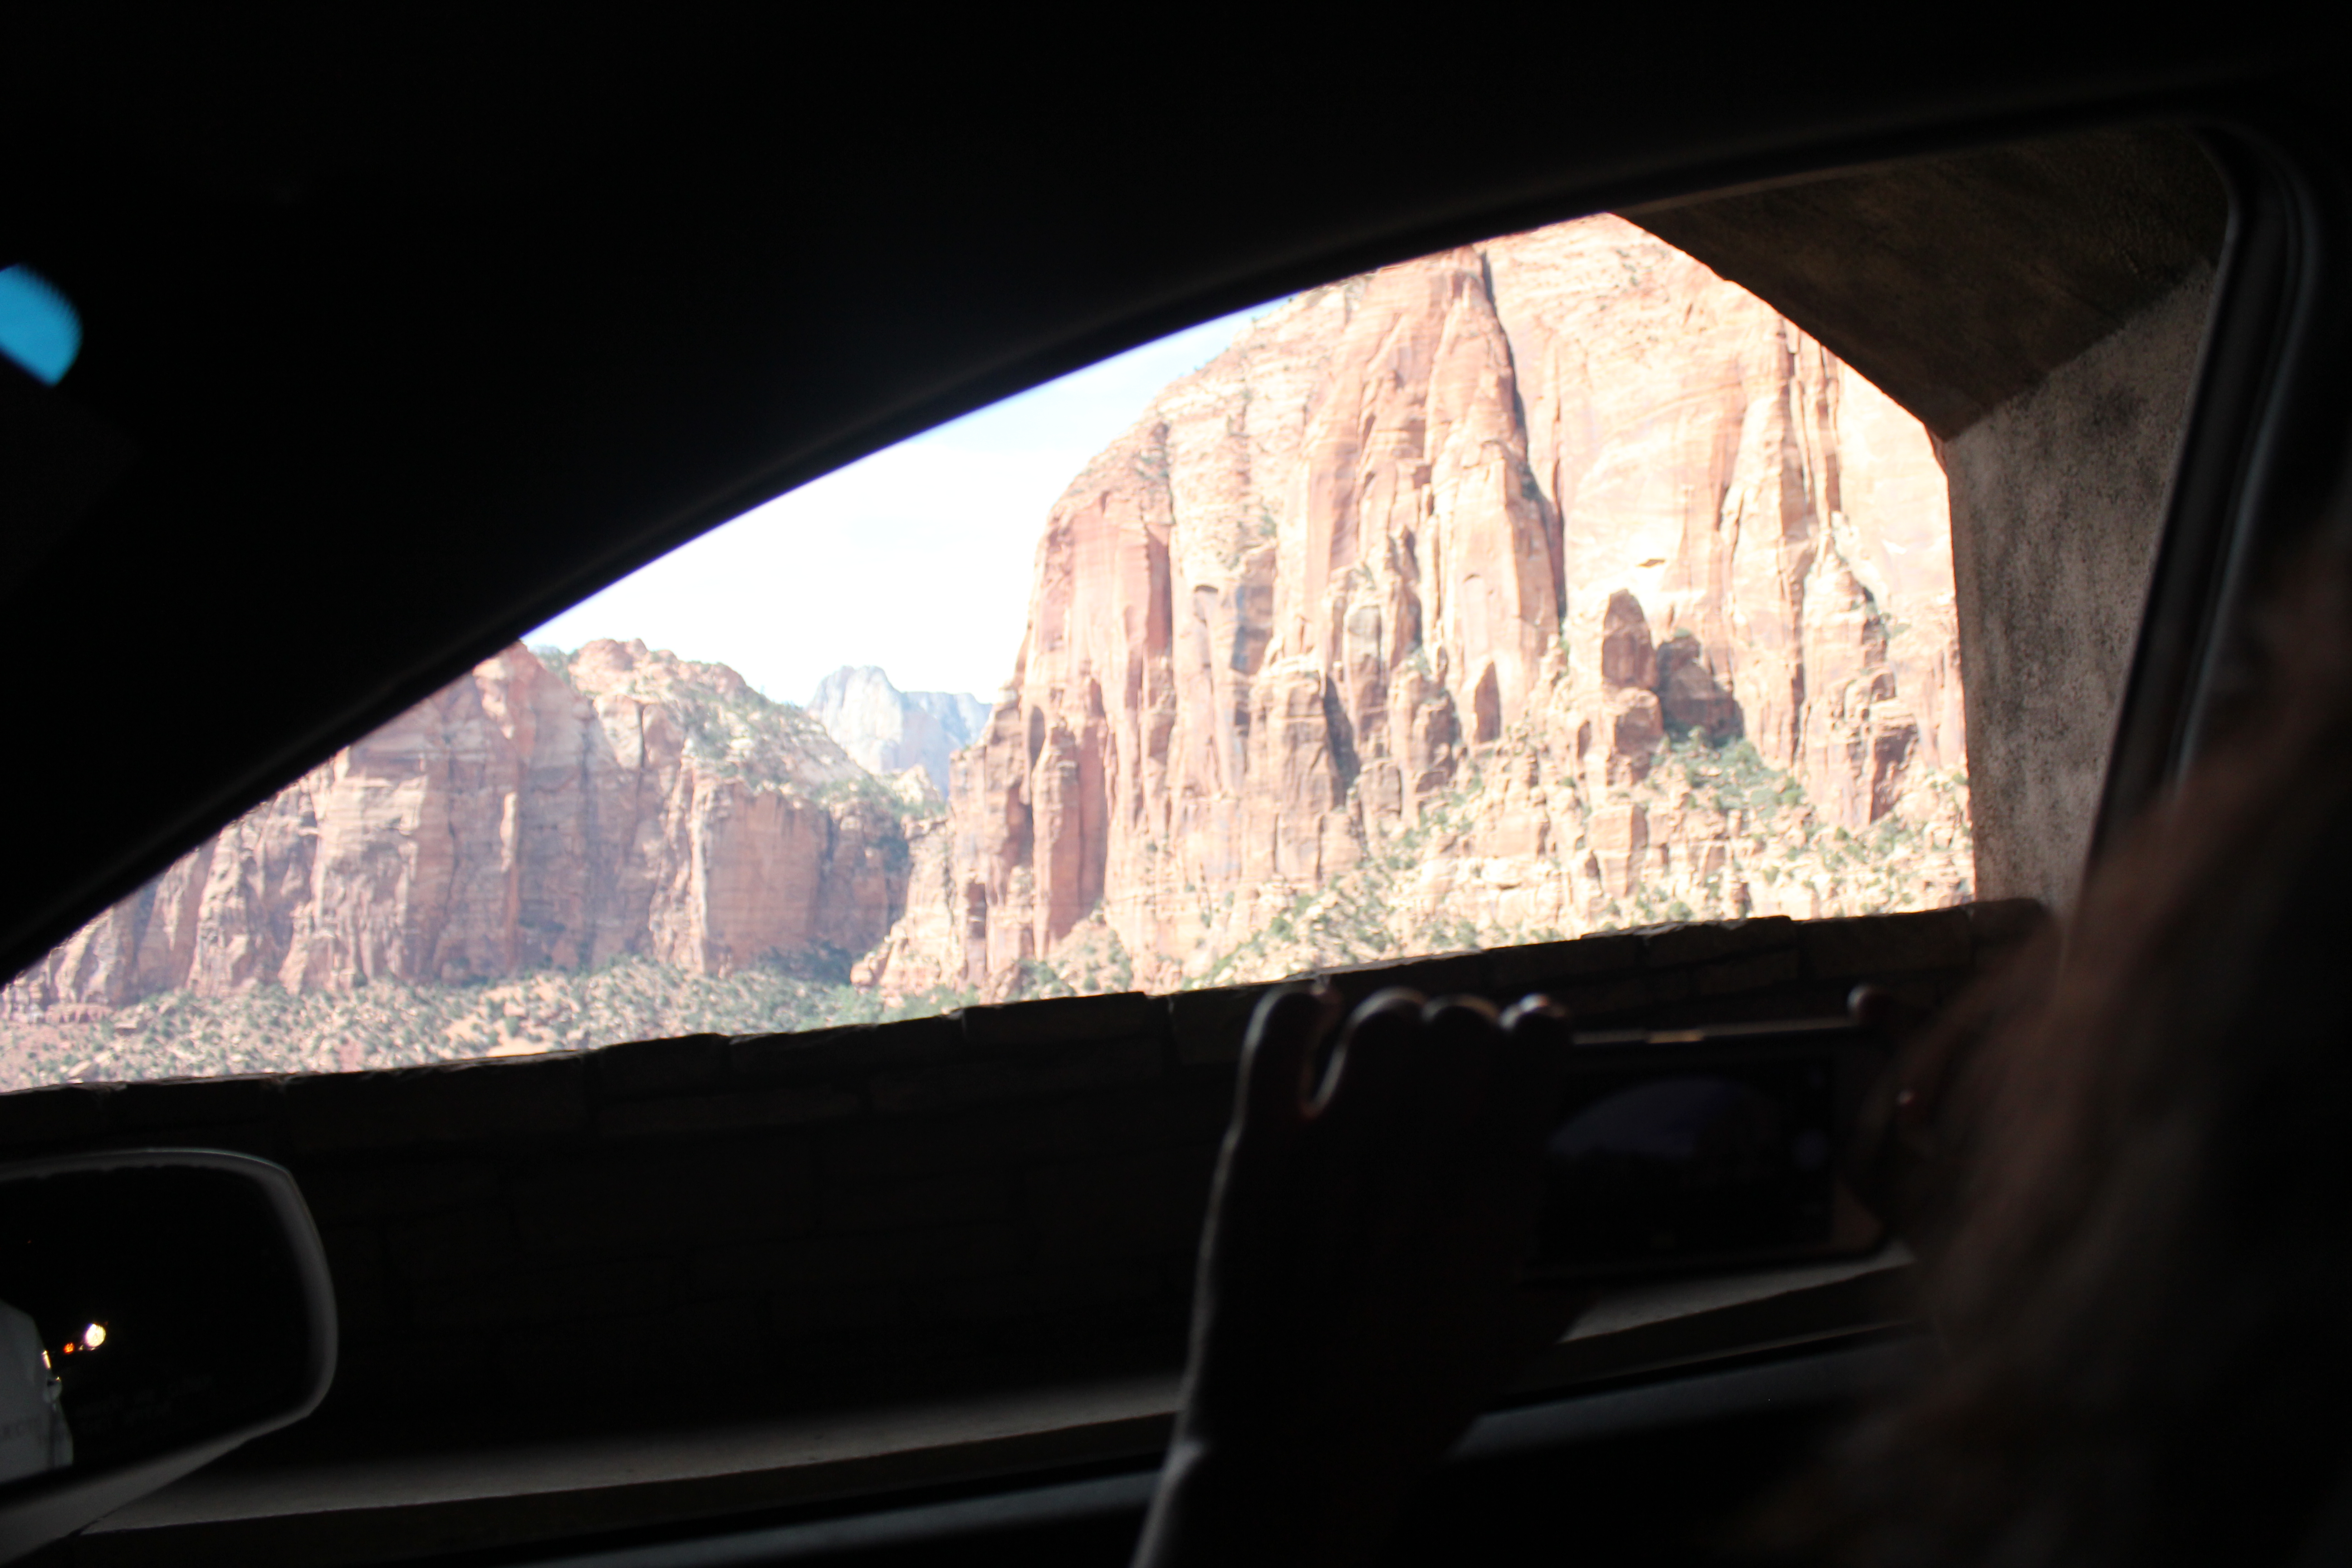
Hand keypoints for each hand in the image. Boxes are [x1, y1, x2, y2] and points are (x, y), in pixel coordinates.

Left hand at [1134, 985, 1589, 1567]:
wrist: (1294, 1444)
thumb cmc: (1408, 1400)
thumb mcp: (1516, 1334)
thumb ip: (1568, 1269)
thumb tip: (1609, 1226)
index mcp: (1488, 1195)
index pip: (1533, 1048)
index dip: (1543, 1027)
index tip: (1539, 1031)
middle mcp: (1413, 1156)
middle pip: (1459, 1022)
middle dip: (1473, 1027)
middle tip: (1465, 1055)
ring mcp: (1328, 1148)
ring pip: (1379, 1020)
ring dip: (1401, 1022)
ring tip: (1401, 1047)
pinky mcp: (1256, 1152)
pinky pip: (1275, 1036)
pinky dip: (1301, 1009)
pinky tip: (1320, 1015)